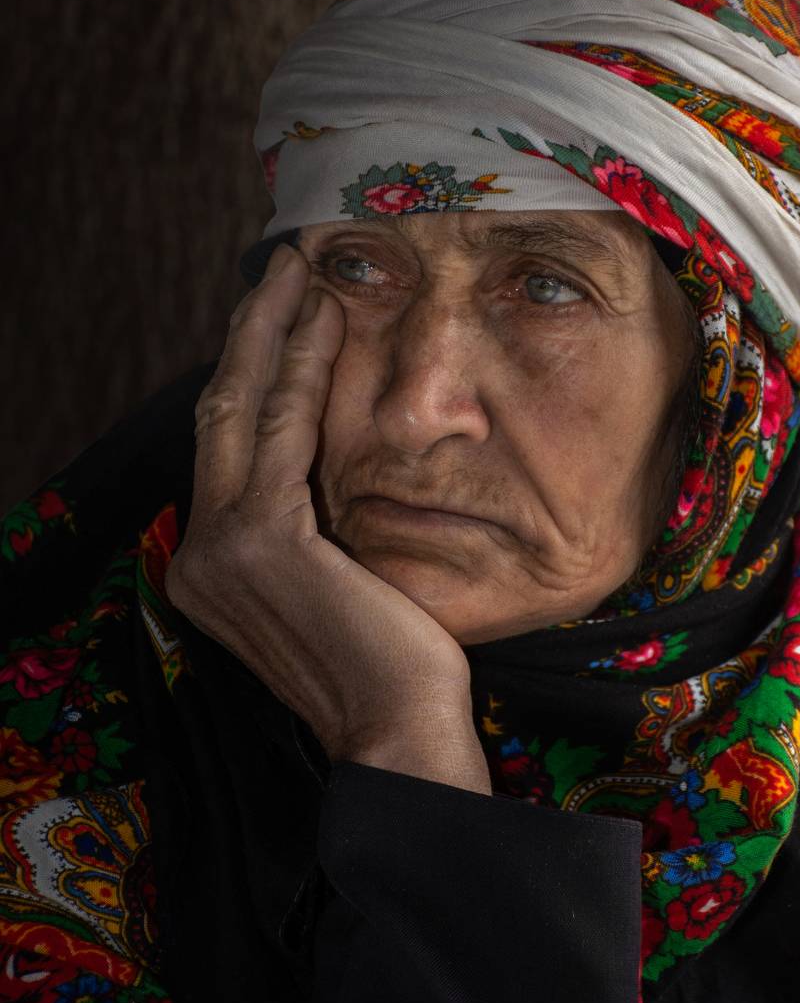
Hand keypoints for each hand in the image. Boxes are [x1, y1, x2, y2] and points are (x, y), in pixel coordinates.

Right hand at [164, 243, 491, 795]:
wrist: (397, 735)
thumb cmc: (387, 670)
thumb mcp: (335, 586)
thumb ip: (309, 530)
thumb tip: (324, 468)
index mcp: (212, 568)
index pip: (229, 448)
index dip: (250, 374)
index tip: (281, 317)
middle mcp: (199, 555)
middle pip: (220, 414)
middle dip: (251, 332)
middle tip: (284, 268)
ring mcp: (221, 547)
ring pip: (242, 408)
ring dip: (274, 331)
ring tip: (302, 272)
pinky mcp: (262, 539)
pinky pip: (283, 428)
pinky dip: (302, 368)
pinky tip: (326, 323)